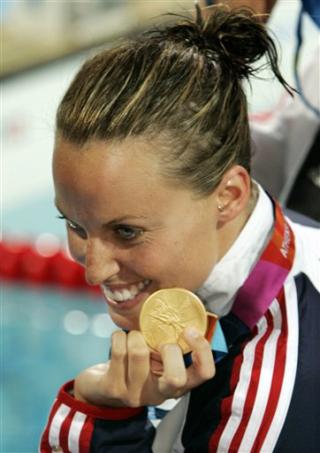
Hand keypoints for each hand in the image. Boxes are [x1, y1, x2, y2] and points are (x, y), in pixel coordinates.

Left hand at [74, 328, 214, 407]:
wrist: (102, 389)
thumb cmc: (139, 364)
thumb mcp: (160, 358)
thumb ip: (173, 342)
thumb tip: (181, 308)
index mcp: (178, 384)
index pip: (204, 373)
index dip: (202, 349)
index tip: (188, 330)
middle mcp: (160, 393)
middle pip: (176, 377)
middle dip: (169, 349)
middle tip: (159, 343)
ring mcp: (136, 394)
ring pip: (139, 352)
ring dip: (135, 335)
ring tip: (134, 338)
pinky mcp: (114, 388)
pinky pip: (118, 349)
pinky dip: (118, 336)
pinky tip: (119, 341)